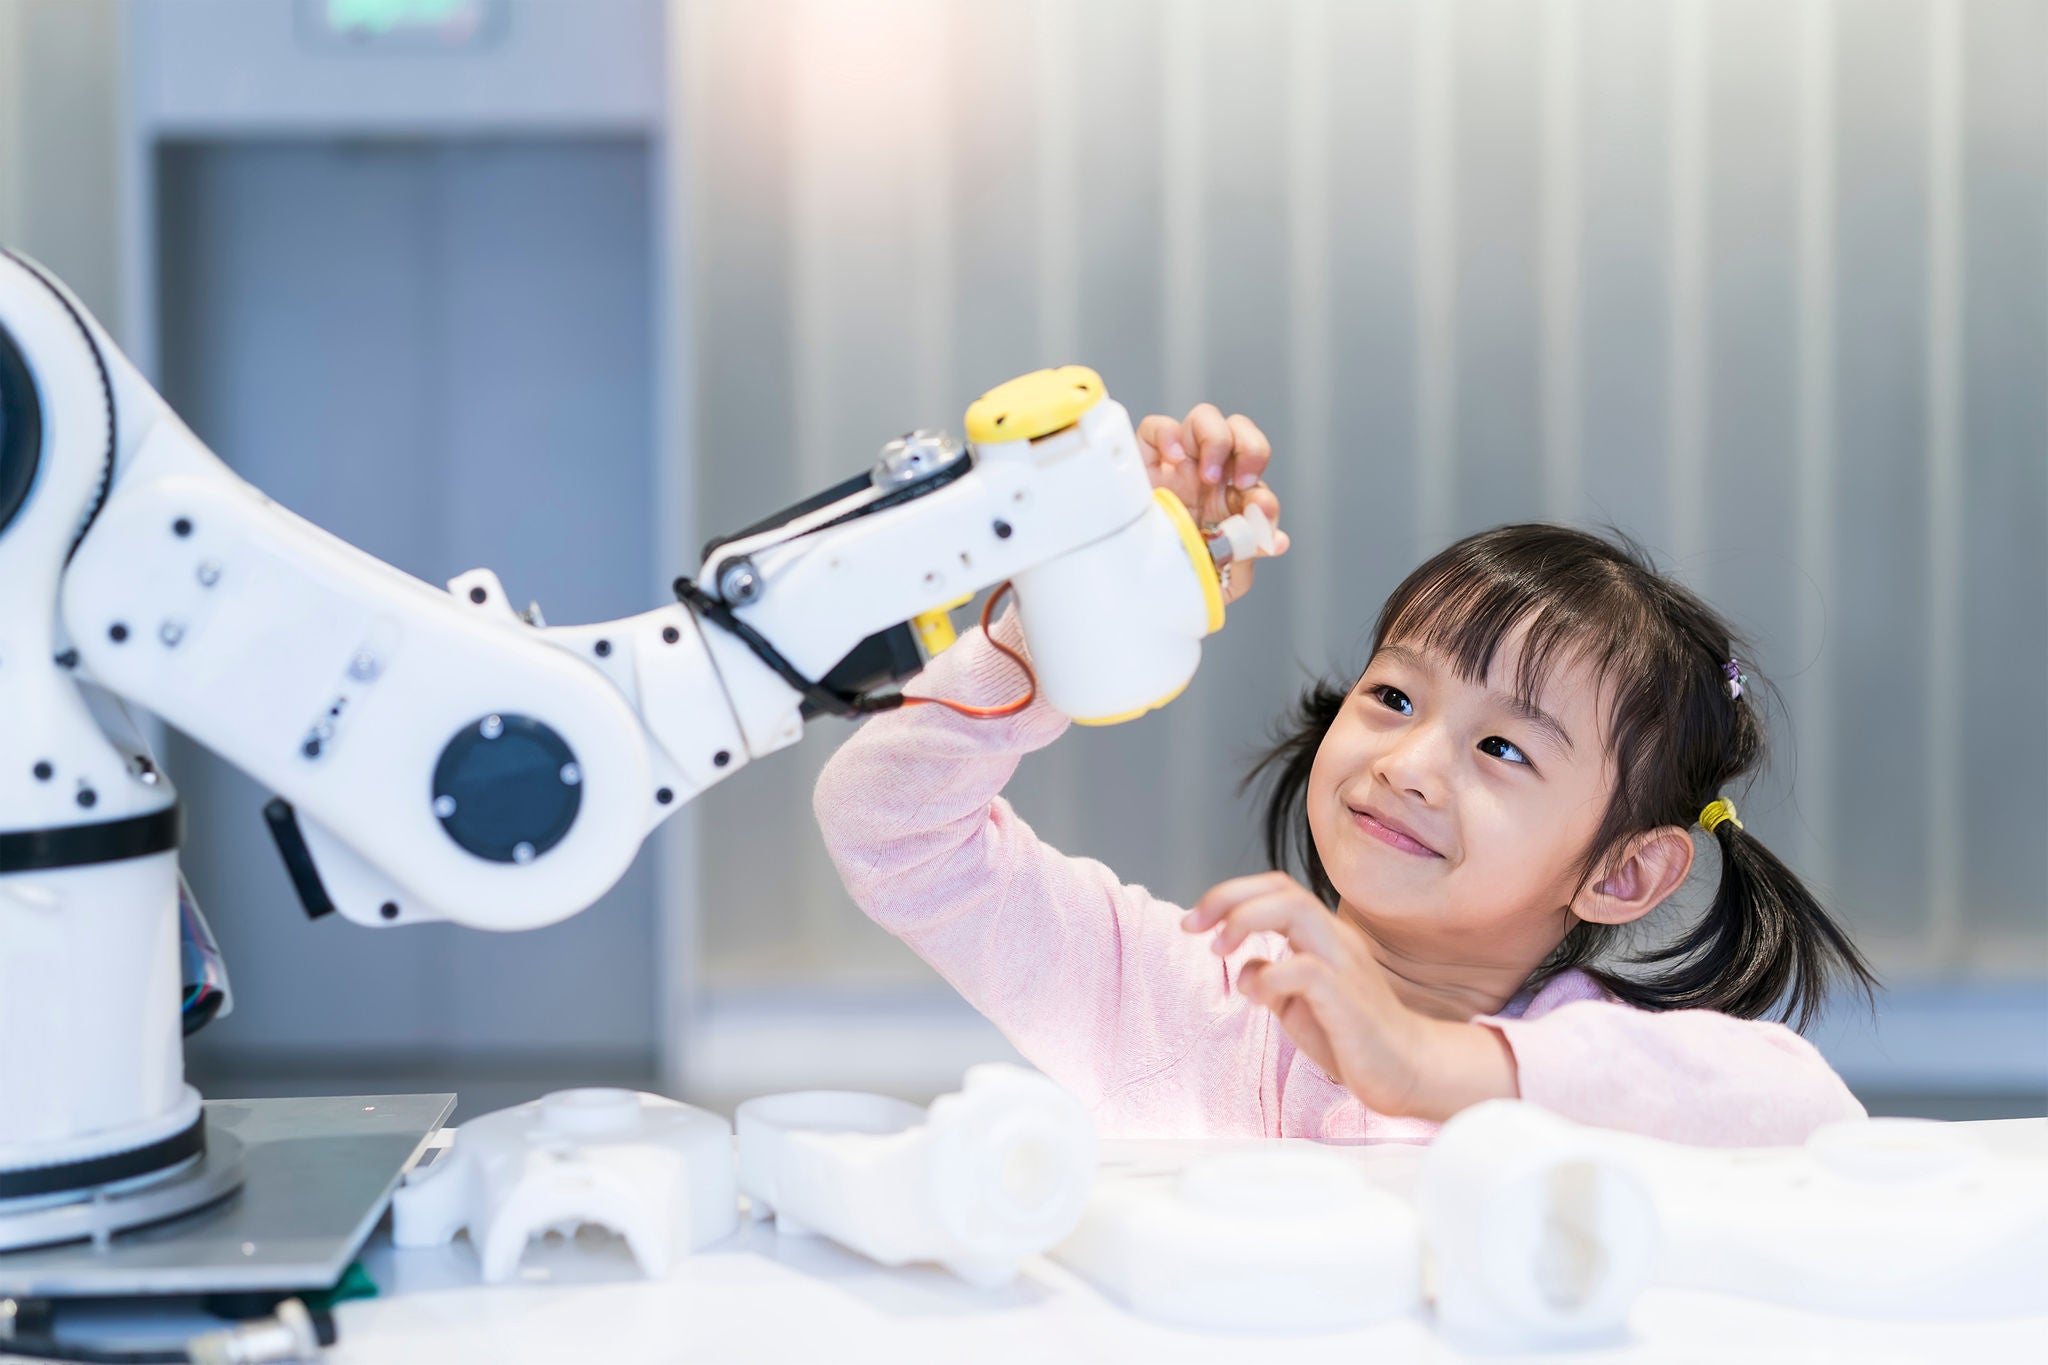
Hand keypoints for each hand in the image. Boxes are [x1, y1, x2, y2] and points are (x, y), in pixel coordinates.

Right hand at [1135, 404, 1289, 602]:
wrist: (1130, 584)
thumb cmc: (1174, 578)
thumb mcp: (1219, 579)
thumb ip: (1247, 556)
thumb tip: (1276, 541)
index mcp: (1227, 502)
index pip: (1258, 484)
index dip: (1265, 497)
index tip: (1260, 513)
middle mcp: (1205, 477)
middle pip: (1241, 433)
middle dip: (1252, 449)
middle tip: (1241, 482)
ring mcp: (1174, 465)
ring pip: (1206, 418)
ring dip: (1216, 440)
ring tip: (1206, 476)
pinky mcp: (1143, 460)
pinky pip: (1156, 427)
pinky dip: (1168, 434)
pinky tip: (1174, 460)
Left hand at [1181, 872, 1517, 1121]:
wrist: (1407, 1071)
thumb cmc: (1353, 1038)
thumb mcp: (1299, 1006)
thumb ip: (1273, 980)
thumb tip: (1246, 967)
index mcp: (1322, 938)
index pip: (1277, 890)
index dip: (1230, 895)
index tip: (1194, 921)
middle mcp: (1334, 941)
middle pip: (1282, 889)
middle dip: (1228, 898)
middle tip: (1193, 927)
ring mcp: (1345, 966)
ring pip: (1296, 911)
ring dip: (1246, 920)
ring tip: (1219, 949)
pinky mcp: (1349, 999)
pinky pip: (1306, 968)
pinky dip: (1271, 975)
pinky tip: (1255, 997)